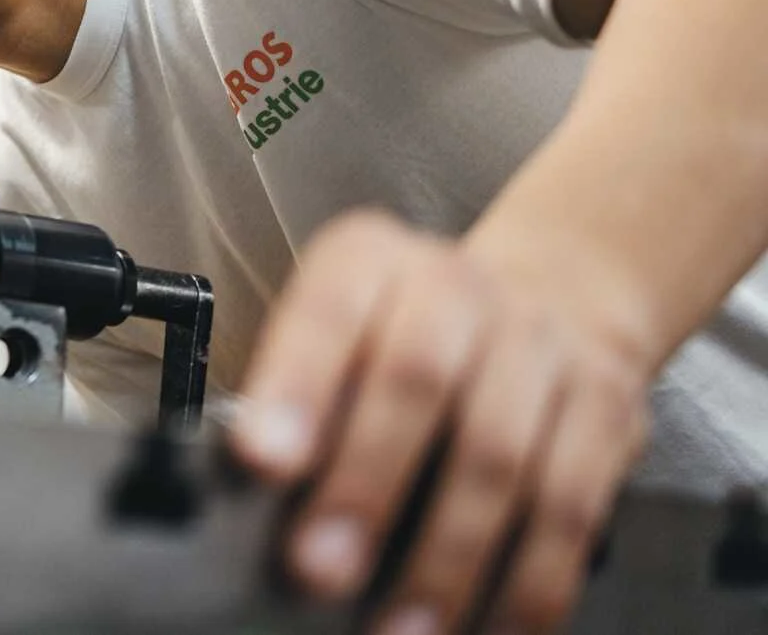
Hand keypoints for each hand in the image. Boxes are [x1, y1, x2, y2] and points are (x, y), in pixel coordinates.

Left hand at [230, 209, 655, 634]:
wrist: (554, 291)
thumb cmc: (405, 332)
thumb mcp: (338, 328)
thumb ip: (297, 393)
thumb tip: (253, 490)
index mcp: (370, 260)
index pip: (330, 310)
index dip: (297, 385)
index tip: (263, 459)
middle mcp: (458, 290)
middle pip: (418, 382)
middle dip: (366, 485)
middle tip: (320, 567)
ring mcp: (541, 346)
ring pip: (500, 457)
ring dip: (448, 558)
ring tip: (401, 625)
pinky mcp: (607, 412)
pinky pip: (572, 507)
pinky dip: (532, 579)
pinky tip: (494, 625)